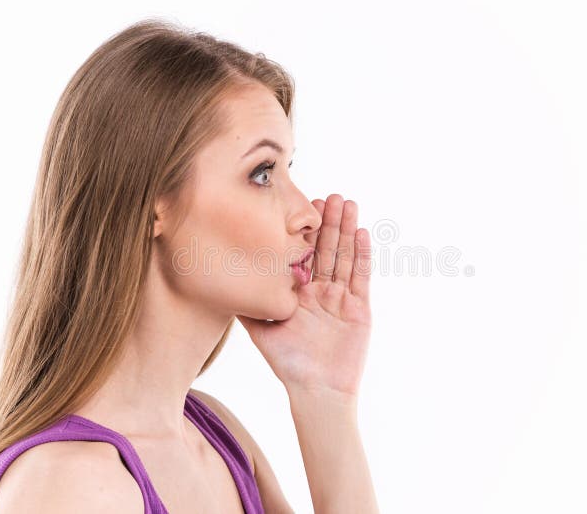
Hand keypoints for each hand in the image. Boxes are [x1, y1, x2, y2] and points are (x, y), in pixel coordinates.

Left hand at [236, 194, 371, 398]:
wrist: (316, 391)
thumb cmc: (288, 364)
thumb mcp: (261, 330)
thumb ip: (248, 304)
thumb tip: (224, 280)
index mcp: (300, 292)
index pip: (304, 254)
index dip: (305, 231)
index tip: (303, 205)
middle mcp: (321, 291)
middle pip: (327, 249)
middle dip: (329, 222)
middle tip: (330, 195)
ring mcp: (341, 298)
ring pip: (344, 256)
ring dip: (347, 229)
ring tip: (348, 203)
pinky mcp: (359, 308)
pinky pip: (361, 277)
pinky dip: (361, 255)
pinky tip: (362, 233)